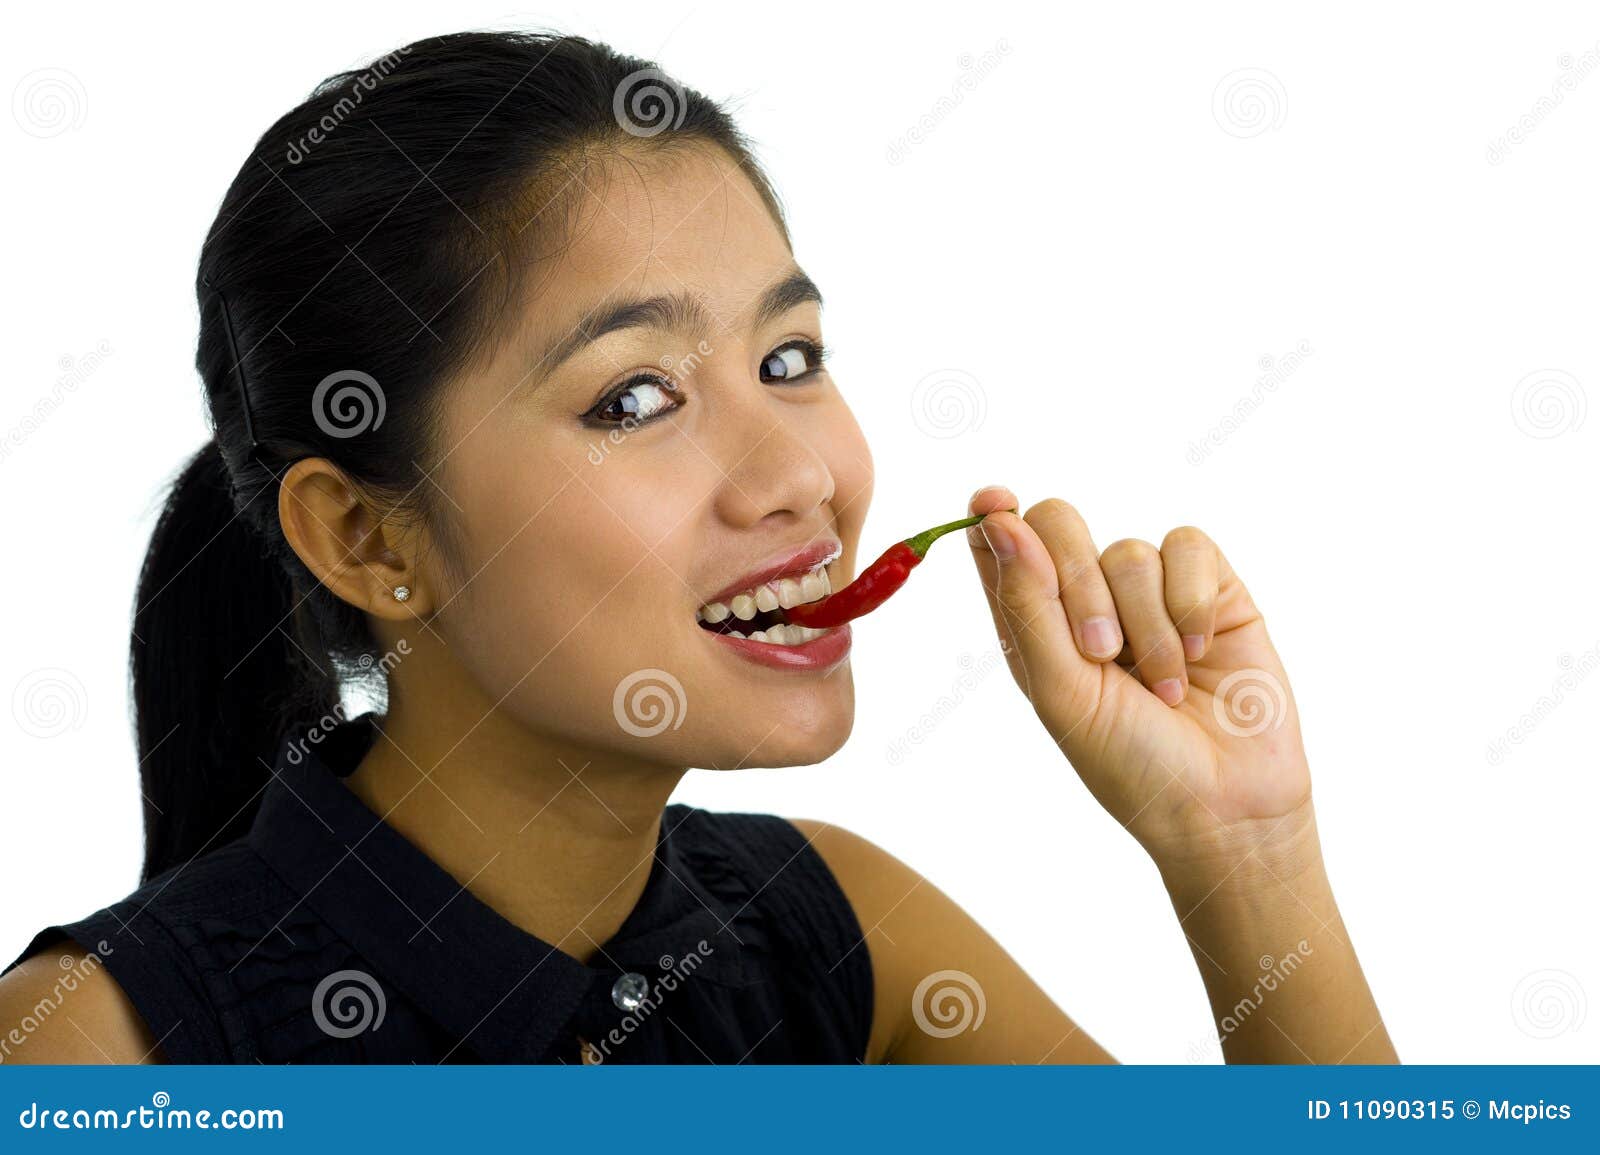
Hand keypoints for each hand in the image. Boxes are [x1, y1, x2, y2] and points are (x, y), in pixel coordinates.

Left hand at [967, 487, 1315, 877]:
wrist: (1225, 806)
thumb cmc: (1132, 764)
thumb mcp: (1063, 692)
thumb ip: (1028, 604)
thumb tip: (997, 520)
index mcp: (1035, 626)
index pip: (999, 545)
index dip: (991, 515)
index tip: (993, 503)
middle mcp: (1087, 600)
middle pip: (1059, 524)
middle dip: (1080, 585)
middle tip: (1102, 653)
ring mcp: (1150, 592)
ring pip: (1129, 551)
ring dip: (1148, 625)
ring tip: (1166, 687)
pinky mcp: (1211, 588)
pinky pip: (1189, 547)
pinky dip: (1191, 603)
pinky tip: (1200, 652)